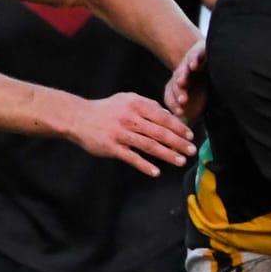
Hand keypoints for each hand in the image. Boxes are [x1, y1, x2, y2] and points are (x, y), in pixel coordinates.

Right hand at [69, 92, 196, 175]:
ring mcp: (121, 133)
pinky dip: (144, 165)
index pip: (162, 117)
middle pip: (159, 132)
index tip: (190, 136)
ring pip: (149, 145)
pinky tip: (156, 172)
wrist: (78, 117)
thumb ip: (148, 105)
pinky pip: (131, 158)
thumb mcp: (127, 99)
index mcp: (136, 104)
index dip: (178, 127)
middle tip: (192, 151)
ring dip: (167, 154)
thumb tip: (169, 116)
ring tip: (180, 161)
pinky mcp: (112, 147)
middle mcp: (130, 118)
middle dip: (178, 143)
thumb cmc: (107, 109)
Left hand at [164, 38, 207, 120]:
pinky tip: (194, 65)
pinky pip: (196, 55)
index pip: (171, 97)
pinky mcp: (199, 52)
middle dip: (179, 92)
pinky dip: (194, 59)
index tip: (180, 112)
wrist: (208, 62)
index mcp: (176, 88)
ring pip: (184, 70)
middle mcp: (181, 76)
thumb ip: (187, 120)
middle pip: (177, 84)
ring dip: (183, 76)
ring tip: (182, 82)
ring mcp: (189, 64)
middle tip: (183, 101)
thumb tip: (181, 143)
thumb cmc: (200, 89)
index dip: (175, 104)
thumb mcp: (193, 106)